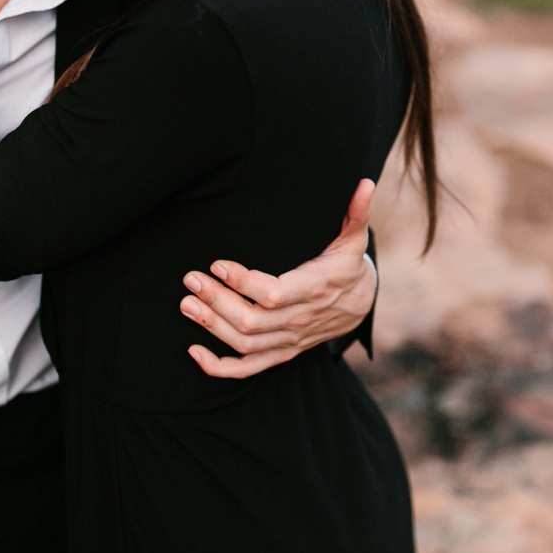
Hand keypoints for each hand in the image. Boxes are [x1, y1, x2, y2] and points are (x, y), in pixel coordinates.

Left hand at [180, 179, 377, 378]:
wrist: (359, 304)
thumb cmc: (347, 264)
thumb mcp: (354, 238)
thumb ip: (356, 212)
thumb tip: (365, 184)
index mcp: (315, 289)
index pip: (274, 294)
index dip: (243, 283)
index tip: (217, 265)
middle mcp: (301, 319)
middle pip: (252, 321)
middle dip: (217, 302)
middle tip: (191, 280)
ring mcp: (290, 339)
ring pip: (246, 344)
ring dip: (212, 326)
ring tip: (187, 304)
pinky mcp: (282, 352)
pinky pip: (249, 369)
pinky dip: (220, 367)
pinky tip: (194, 352)